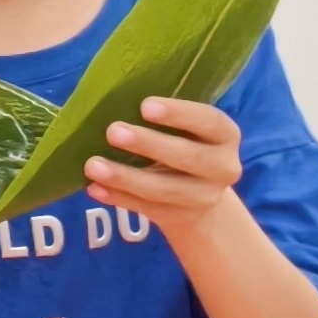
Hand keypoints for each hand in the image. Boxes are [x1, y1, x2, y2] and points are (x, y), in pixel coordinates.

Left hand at [85, 96, 242, 234]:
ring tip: (93, 165)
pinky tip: (94, 188)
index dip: (179, 113)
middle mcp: (223, 168)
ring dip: (125, 177)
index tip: (144, 106)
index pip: (210, 121)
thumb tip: (108, 99)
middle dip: (149, 144)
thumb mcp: (183, 127)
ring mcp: (204, 197)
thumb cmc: (180, 142)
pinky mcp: (181, 217)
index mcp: (225, 136)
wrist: (196, 192)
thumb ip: (158, 115)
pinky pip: (146, 208)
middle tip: (112, 131)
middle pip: (190, 157)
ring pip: (164, 189)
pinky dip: (118, 198)